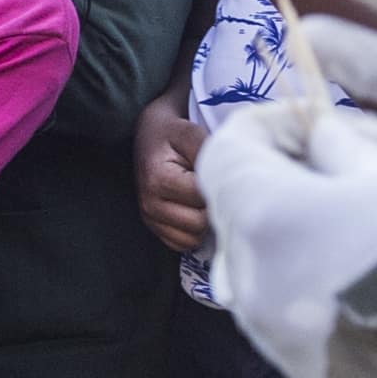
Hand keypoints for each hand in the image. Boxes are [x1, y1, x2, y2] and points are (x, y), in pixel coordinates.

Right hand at [131, 91, 207, 256]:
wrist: (150, 135)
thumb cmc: (173, 134)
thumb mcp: (191, 133)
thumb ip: (208, 153)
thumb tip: (227, 178)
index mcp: (158, 179)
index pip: (201, 199)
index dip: (217, 189)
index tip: (221, 176)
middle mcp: (149, 203)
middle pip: (198, 224)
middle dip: (212, 208)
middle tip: (216, 189)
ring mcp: (150, 218)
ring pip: (192, 239)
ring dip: (204, 223)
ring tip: (205, 200)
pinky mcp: (155, 227)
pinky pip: (183, 244)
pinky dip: (194, 232)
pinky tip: (197, 211)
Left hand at [198, 76, 376, 377]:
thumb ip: (346, 151)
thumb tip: (320, 137)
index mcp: (266, 218)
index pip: (227, 152)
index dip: (269, 126)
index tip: (315, 123)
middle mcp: (250, 281)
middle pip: (239, 211)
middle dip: (284, 181)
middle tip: (349, 171)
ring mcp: (271, 334)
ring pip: (261, 265)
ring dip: (297, 235)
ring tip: (366, 227)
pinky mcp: (299, 372)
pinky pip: (287, 312)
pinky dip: (311, 283)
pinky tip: (368, 278)